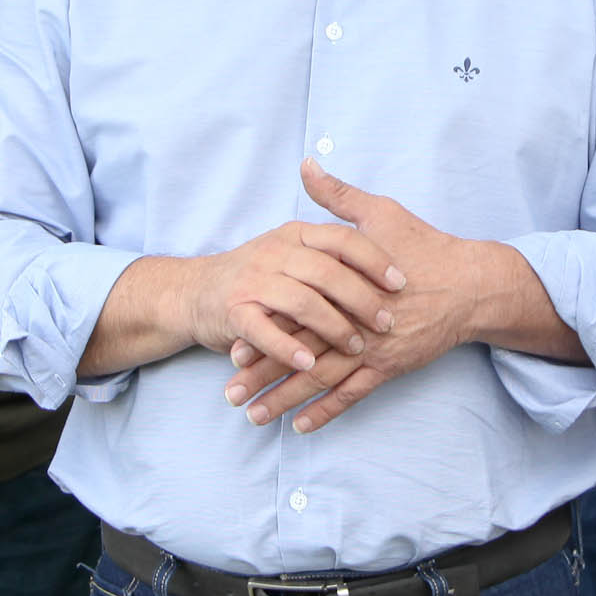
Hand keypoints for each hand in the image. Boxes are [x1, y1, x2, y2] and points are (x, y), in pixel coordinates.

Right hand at [175, 200, 405, 382]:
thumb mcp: (291, 244)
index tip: (401, 283)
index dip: (374, 260)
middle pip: (326, 272)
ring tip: (357, 348)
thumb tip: (379, 230)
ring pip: (301, 302)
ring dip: (333, 327)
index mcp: (295, 234)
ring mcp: (253, 282)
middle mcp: (275, 253)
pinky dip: (288, 349)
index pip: (342, 240)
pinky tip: (309, 366)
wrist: (194, 291)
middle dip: (361, 299)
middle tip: (387, 323)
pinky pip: (265, 331)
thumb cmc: (256, 273)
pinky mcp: (234, 312)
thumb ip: (329, 239)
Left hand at [219, 161, 533, 432]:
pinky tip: (301, 427)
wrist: (471, 284)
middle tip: (229, 393)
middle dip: (262, 375)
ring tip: (254, 417)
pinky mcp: (389, 367)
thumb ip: (337, 195)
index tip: (229, 347)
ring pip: (320, 381)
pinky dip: (327, 412)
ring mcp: (371, 349)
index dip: (261, 332)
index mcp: (342, 288)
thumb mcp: (380, 213)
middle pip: (298, 353)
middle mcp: (352, 323)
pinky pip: (353, 396)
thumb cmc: (424, 247)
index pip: (292, 314)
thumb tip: (307, 165)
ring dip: (286, 400)